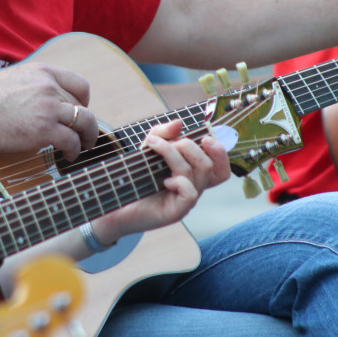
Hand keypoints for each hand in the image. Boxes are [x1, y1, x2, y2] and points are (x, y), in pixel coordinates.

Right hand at [0, 62, 96, 159]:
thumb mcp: (13, 79)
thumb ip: (32, 86)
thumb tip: (39, 102)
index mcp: (42, 72)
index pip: (78, 83)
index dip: (84, 100)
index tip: (81, 110)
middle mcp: (49, 86)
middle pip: (82, 105)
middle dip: (85, 121)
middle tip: (84, 133)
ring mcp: (48, 107)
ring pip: (84, 121)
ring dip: (88, 136)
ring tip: (85, 146)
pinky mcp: (44, 129)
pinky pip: (71, 140)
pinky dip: (75, 150)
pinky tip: (69, 155)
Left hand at [93, 120, 229, 242]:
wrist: (116, 202)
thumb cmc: (135, 178)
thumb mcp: (147, 149)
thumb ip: (161, 134)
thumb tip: (178, 124)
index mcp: (192, 175)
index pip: (220, 168)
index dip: (220, 153)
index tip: (206, 138)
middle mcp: (193, 188)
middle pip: (208, 164)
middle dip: (187, 145)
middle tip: (164, 143)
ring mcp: (186, 201)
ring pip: (198, 172)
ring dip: (174, 154)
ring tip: (154, 148)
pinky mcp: (177, 212)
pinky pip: (190, 192)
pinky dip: (178, 180)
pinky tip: (163, 181)